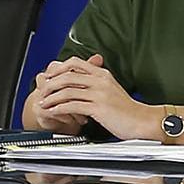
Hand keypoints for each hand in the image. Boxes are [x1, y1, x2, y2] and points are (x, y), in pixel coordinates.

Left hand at [32, 55, 159, 140]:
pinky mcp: (98, 107)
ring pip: (68, 90)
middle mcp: (100, 80)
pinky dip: (58, 108)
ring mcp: (99, 93)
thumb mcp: (111, 90)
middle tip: (42, 90)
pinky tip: (52, 112)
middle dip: (51, 82)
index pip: (76, 62)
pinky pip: (72, 105)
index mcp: (103, 74)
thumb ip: (97, 84)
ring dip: (51, 97)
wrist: (142, 120)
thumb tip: (80, 84)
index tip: (49, 76)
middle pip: (68, 74)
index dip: (59, 68)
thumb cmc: (127, 109)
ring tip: (42, 103)